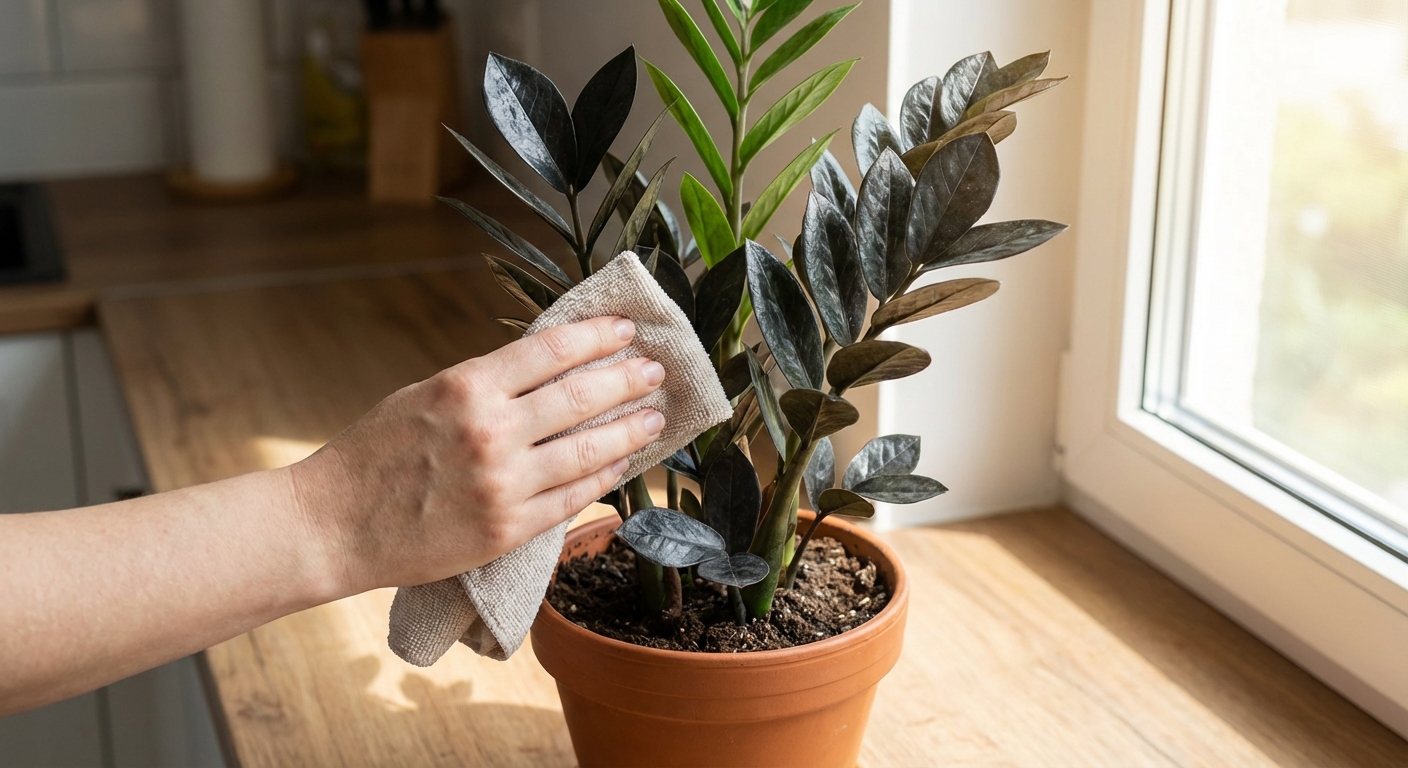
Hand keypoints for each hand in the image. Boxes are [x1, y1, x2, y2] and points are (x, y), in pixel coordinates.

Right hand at [291, 316, 664, 592]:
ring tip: (654, 417)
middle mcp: (491, 432)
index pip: (552, 350)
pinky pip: (572, 499)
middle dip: (628, 378)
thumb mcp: (425, 395)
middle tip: (657, 371)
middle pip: (581, 396)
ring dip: (630, 430)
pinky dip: (604, 478)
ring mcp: (503, 484)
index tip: (626, 329)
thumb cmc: (375, 454)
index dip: (597, 336)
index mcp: (466, 386)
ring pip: (588, 450)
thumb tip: (550, 368)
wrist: (334, 525)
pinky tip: (624, 465)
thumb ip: (486, 384)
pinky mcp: (507, 529)